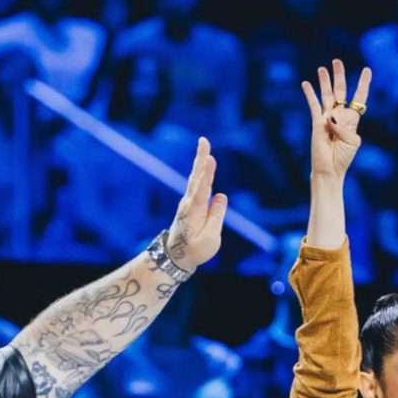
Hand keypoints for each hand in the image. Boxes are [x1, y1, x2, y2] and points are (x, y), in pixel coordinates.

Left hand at [162, 137, 228, 272]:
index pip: (202, 189)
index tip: (210, 158)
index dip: (207, 173)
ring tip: (204, 146)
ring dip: (201, 161)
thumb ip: (216, 216)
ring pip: (196, 179)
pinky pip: (198, 184)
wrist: (176, 256)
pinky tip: (204, 161)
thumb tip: (221, 196)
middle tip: (203, 141)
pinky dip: (202, 172)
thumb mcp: (209, 238)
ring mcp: (189, 202)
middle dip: (201, 159)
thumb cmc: (194, 250)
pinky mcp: (192, 204)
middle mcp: (189, 203)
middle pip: (197, 178)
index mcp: (194, 211)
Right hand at [300, 58, 371, 180]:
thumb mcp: (351, 141)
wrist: (329, 170)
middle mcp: (339, 116)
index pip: (359, 98)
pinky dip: (310, 94)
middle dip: (339, 76)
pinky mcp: (317, 123)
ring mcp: (327, 118)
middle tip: (337, 61)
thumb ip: (344, 126)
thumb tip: (330, 116)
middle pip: (340, 91)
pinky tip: (306, 84)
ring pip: (326, 95)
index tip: (367, 70)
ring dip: (324, 81)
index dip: (363, 84)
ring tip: (322, 68)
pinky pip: (313, 106)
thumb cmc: (343, 158)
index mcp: (352, 120)